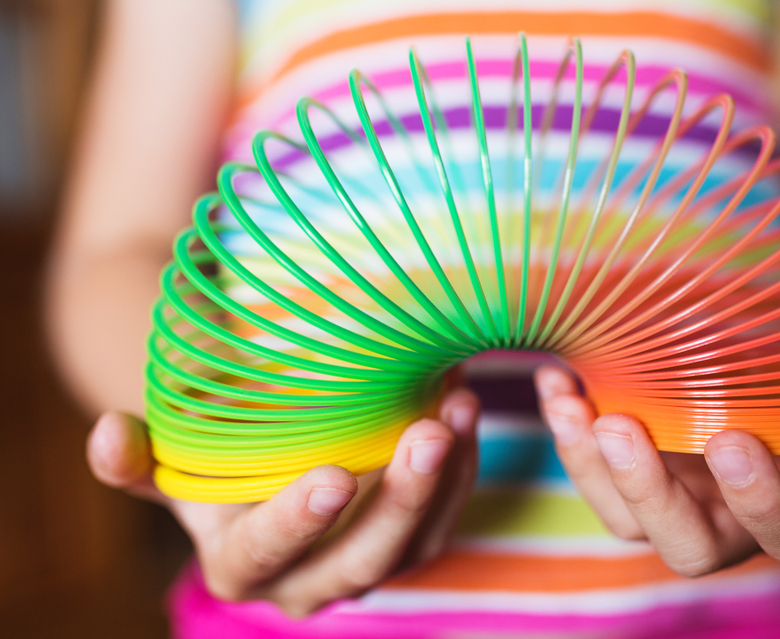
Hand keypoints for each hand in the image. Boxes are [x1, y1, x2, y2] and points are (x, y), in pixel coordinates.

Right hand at [86, 388, 479, 616]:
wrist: (264, 461)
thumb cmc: (213, 453)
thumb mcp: (172, 454)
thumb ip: (138, 458)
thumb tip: (107, 437)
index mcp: (243, 564)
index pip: (268, 555)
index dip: (297, 522)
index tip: (333, 476)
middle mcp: (310, 581)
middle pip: (362, 560)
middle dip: (401, 500)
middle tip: (427, 433)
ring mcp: (369, 564)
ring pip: (418, 542)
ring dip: (447, 479)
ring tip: (458, 405)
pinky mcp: (412, 540)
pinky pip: (446, 513)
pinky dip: (462, 465)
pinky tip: (464, 406)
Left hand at [534, 340, 779, 576]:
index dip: (760, 501)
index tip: (734, 441)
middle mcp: (735, 514)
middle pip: (687, 544)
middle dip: (651, 494)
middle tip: (625, 427)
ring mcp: (680, 490)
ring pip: (624, 515)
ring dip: (590, 464)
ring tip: (572, 401)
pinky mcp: (638, 460)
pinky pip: (594, 465)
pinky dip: (570, 428)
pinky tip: (558, 379)